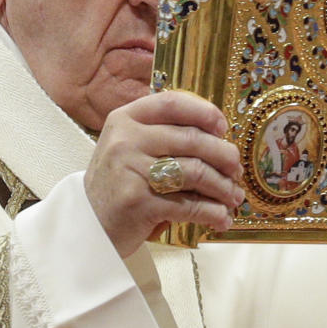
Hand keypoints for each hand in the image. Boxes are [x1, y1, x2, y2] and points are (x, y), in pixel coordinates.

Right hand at [83, 91, 244, 257]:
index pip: (172, 103)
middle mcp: (126, 140)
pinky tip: (221, 217)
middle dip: (224, 155)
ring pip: (195, 172)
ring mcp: (130, 170)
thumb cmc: (118, 183)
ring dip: (223, 187)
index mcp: (125, 119)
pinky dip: (211, 212)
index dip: (204, 112)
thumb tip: (218, 135)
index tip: (223, 127)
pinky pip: (188, 204)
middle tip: (236, 169)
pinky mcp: (138, 202)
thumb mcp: (128, 146)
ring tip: (233, 196)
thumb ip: (161, 133)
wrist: (90, 224)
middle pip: (192, 139)